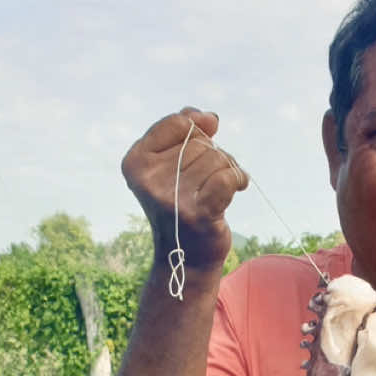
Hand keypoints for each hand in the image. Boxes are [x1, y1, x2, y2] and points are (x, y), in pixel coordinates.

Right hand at [122, 108, 248, 273]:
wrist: (186, 258)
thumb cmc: (181, 204)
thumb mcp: (171, 165)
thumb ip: (183, 132)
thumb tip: (210, 118)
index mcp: (136, 163)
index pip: (177, 124)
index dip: (198, 126)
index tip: (209, 133)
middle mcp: (149, 181)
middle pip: (199, 142)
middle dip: (215, 152)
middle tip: (216, 172)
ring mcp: (172, 199)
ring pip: (216, 159)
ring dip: (229, 167)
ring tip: (225, 183)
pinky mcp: (197, 214)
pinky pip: (227, 178)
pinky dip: (239, 178)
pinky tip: (240, 185)